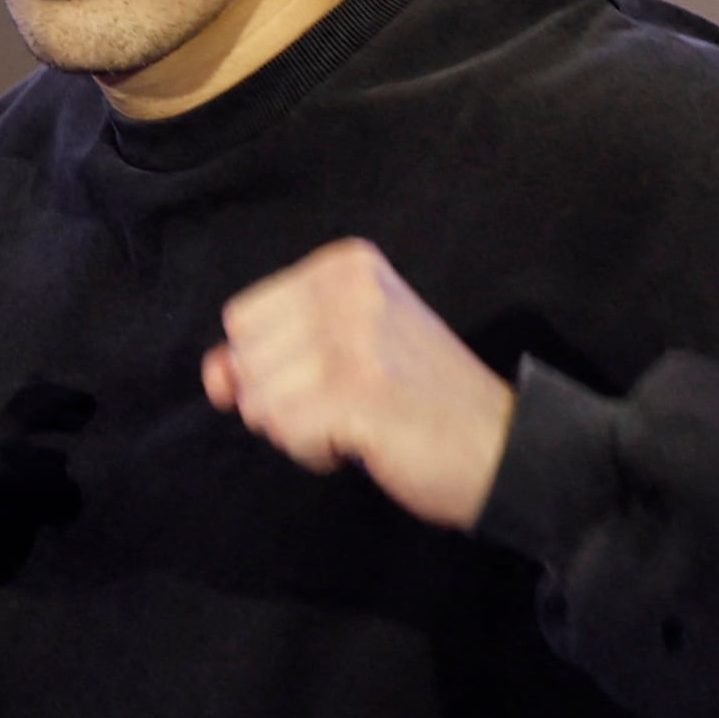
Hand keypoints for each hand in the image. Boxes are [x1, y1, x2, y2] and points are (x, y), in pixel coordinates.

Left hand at [203, 240, 514, 531]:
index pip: (245, 318)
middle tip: (351, 401)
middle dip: (282, 397)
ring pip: (259, 400)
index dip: (277, 364)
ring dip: (301, 428)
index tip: (339, 373)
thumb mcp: (343, 352)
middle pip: (245, 358)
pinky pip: (284, 430)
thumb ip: (269, 353)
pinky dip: (315, 451)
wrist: (504, 447)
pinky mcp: (355, 392)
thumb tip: (214, 373)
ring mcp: (352, 338)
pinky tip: (363, 440)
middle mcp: (348, 289)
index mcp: (346, 266)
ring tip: (361, 419)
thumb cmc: (422, 402)